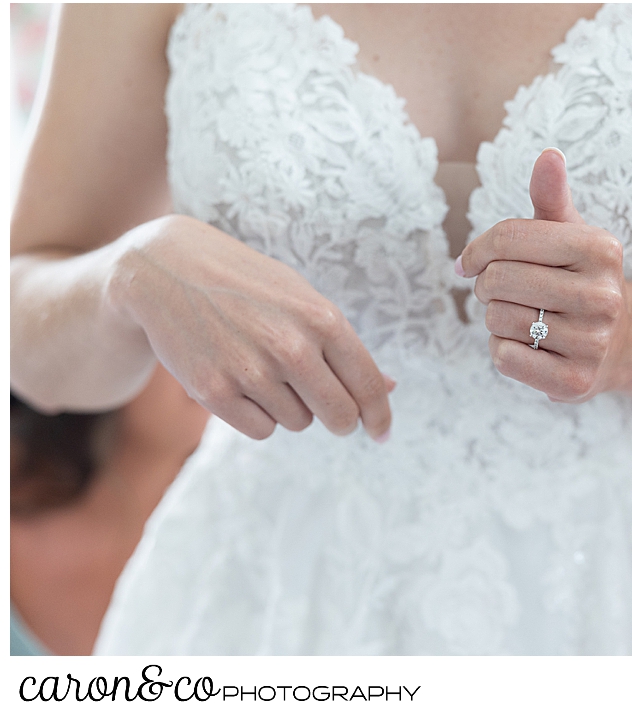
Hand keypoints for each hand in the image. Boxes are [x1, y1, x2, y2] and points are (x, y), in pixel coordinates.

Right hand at [107, 215, 393, 439]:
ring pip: (299, 423)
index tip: (381, 433)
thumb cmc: (250, 286)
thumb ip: (347, 348)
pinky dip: (259, 415)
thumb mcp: (304, 301)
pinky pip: (262, 430)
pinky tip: (243, 381)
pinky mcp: (215, 392)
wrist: (168, 269)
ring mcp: (251, 371)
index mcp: (323, 320)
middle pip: (340, 416)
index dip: (380, 417)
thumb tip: (391, 387)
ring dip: (292, 407)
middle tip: (330, 412)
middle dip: (341, 421)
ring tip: (266, 368)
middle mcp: (291, 347)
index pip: (368, 385)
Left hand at [456, 149, 628, 401]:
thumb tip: (548, 154)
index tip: (469, 262)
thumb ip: (551, 197)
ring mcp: (592, 342)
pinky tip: (527, 345)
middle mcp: (603, 296)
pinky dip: (502, 351)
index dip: (476, 250)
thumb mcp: (570, 235)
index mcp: (600, 249)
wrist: (621, 343)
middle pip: (498, 281)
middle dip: (486, 287)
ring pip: (498, 320)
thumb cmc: (579, 280)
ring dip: (495, 320)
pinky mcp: (576, 381)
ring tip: (521, 318)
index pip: (508, 238)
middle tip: (500, 293)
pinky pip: (505, 358)